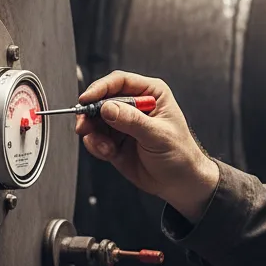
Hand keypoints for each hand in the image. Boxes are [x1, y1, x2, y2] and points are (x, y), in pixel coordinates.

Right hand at [76, 71, 219, 222]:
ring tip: (105, 147)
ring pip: (95, 120)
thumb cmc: (181, 154)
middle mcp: (135, 106)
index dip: (100, 89)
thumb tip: (108, 108)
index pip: (120, 82)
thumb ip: (132, 121)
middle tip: (85, 126)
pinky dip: (96, 146)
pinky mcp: (115, 141)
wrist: (180, 183)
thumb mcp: (158, 135)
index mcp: (151, 94)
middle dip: (90, 113)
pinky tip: (108, 152)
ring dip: (94, 134)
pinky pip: (96, 138)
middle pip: (102, 99)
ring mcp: (123, 124)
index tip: (86, 100)